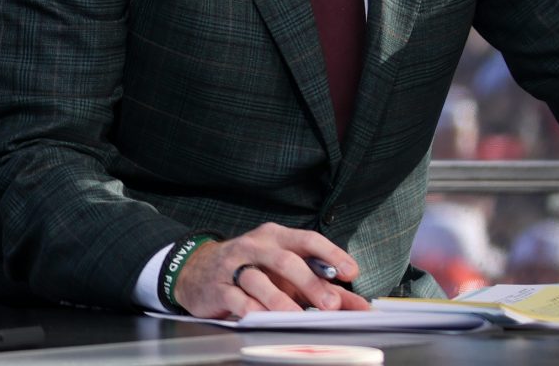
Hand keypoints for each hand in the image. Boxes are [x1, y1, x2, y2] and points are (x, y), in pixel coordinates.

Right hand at [172, 224, 371, 318]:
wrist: (198, 271)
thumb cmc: (252, 270)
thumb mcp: (287, 274)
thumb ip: (323, 287)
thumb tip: (360, 305)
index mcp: (276, 238)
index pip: (308, 240)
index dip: (331, 254)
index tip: (351, 272)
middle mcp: (255, 247)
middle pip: (286, 260)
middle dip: (310, 283)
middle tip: (330, 304)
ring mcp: (234, 265)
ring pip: (259, 280)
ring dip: (281, 301)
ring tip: (297, 317)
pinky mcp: (218, 288)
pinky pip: (237, 299)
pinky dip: (253, 310)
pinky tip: (265, 319)